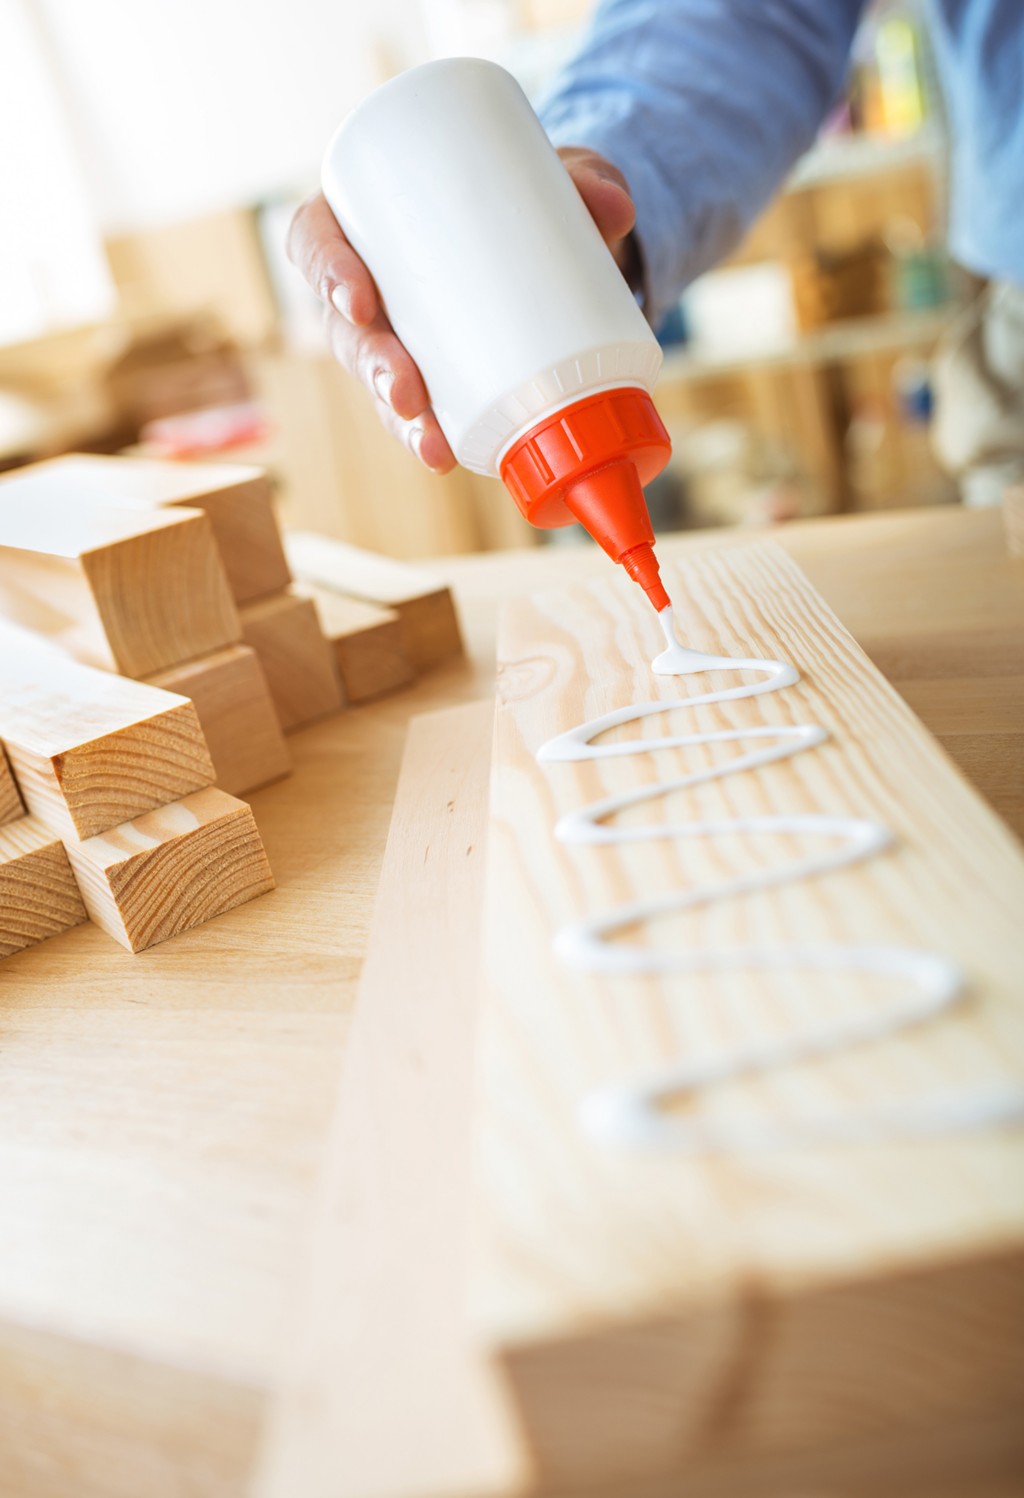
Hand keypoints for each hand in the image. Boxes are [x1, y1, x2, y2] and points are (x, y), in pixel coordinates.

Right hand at [286, 147, 636, 474]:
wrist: (565, 237)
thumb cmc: (533, 192)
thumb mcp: (558, 173)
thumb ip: (586, 177)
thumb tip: (614, 205)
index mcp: (368, 215)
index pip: (315, 237)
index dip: (325, 269)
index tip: (360, 296)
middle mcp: (372, 278)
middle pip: (343, 325)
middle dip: (369, 363)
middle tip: (407, 388)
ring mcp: (399, 331)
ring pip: (374, 376)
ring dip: (394, 415)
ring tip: (429, 441)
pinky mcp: (433, 370)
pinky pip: (415, 407)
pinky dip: (425, 434)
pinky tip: (441, 457)